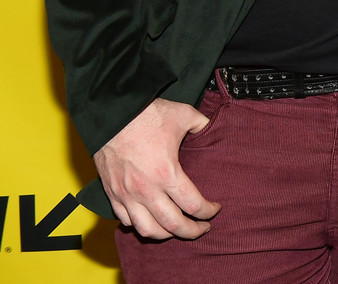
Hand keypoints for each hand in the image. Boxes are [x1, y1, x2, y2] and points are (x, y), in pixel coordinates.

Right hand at [93, 98, 219, 239]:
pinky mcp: (112, 193)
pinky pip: (125, 220)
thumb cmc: (147, 115)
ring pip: (147, 229)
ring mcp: (126, 194)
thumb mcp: (184, 115)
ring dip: (165, 234)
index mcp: (167, 173)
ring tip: (176, 230)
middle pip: (173, 225)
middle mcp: (146, 190)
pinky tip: (150, 220)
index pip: (194, 205)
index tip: (215, 209)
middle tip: (202, 228)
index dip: (209, 211)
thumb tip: (211, 130)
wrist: (112, 114)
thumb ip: (202, 126)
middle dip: (191, 231)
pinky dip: (139, 225)